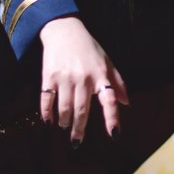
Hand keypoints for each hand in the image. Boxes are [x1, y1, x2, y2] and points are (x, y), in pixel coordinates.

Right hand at [38, 16, 129, 145]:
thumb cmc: (89, 49)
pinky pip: (46, 100)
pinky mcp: (49, 76)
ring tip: (65, 126)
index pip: (109, 100)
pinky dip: (47, 114)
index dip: (112, 118)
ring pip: (64, 108)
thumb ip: (118, 83)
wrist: (64, 30)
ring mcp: (65, 78)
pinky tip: (49, 121)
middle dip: (79, 130)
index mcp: (101, 75)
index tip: (114, 135)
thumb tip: (127, 104)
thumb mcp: (108, 62)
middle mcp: (84, 78)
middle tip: (76, 142)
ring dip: (64, 122)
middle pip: (82, 110)